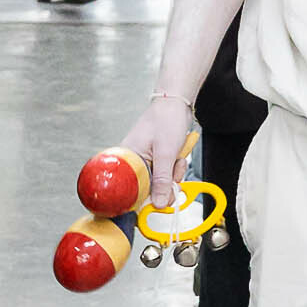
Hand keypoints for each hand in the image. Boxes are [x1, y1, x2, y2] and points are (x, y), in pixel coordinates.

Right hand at [121, 92, 197, 208]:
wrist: (177, 104)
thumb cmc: (166, 120)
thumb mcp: (166, 154)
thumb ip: (162, 180)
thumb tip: (159, 203)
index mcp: (128, 159)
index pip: (130, 190)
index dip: (144, 199)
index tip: (158, 203)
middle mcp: (134, 162)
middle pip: (148, 188)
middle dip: (165, 183)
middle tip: (174, 172)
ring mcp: (146, 161)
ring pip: (160, 181)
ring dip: (173, 174)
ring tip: (176, 157)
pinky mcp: (156, 159)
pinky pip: (166, 173)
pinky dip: (175, 167)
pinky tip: (178, 156)